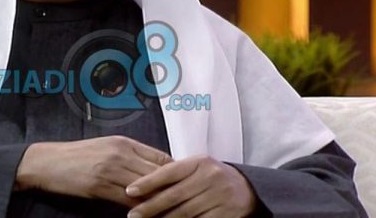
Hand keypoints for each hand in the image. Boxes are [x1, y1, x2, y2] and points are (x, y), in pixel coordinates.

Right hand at [15, 135, 172, 206]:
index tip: (187, 186)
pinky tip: (148, 216)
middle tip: (189, 202)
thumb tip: (155, 170)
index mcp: (125, 143)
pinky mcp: (100, 185)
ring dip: (161, 202)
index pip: (161, 157)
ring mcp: (111, 169)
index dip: (177, 173)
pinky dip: (141, 210)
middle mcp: (121, 153)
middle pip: (158, 173)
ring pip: (146, 188)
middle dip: (174, 189)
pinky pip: (128, 201)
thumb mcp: (107, 148)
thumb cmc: (78, 157)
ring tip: (175, 212)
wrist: (48, 163)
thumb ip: (131, 157)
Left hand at [125, 155, 255, 217]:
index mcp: (199, 162)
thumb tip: (142, 186)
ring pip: (184, 212)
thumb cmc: (212, 177)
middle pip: (174, 195)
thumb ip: (174, 173)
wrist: (245, 189)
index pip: (169, 171)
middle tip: (133, 215)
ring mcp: (218, 196)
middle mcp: (210, 177)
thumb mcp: (196, 168)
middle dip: (150, 206)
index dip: (148, 182)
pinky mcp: (224, 214)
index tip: (130, 191)